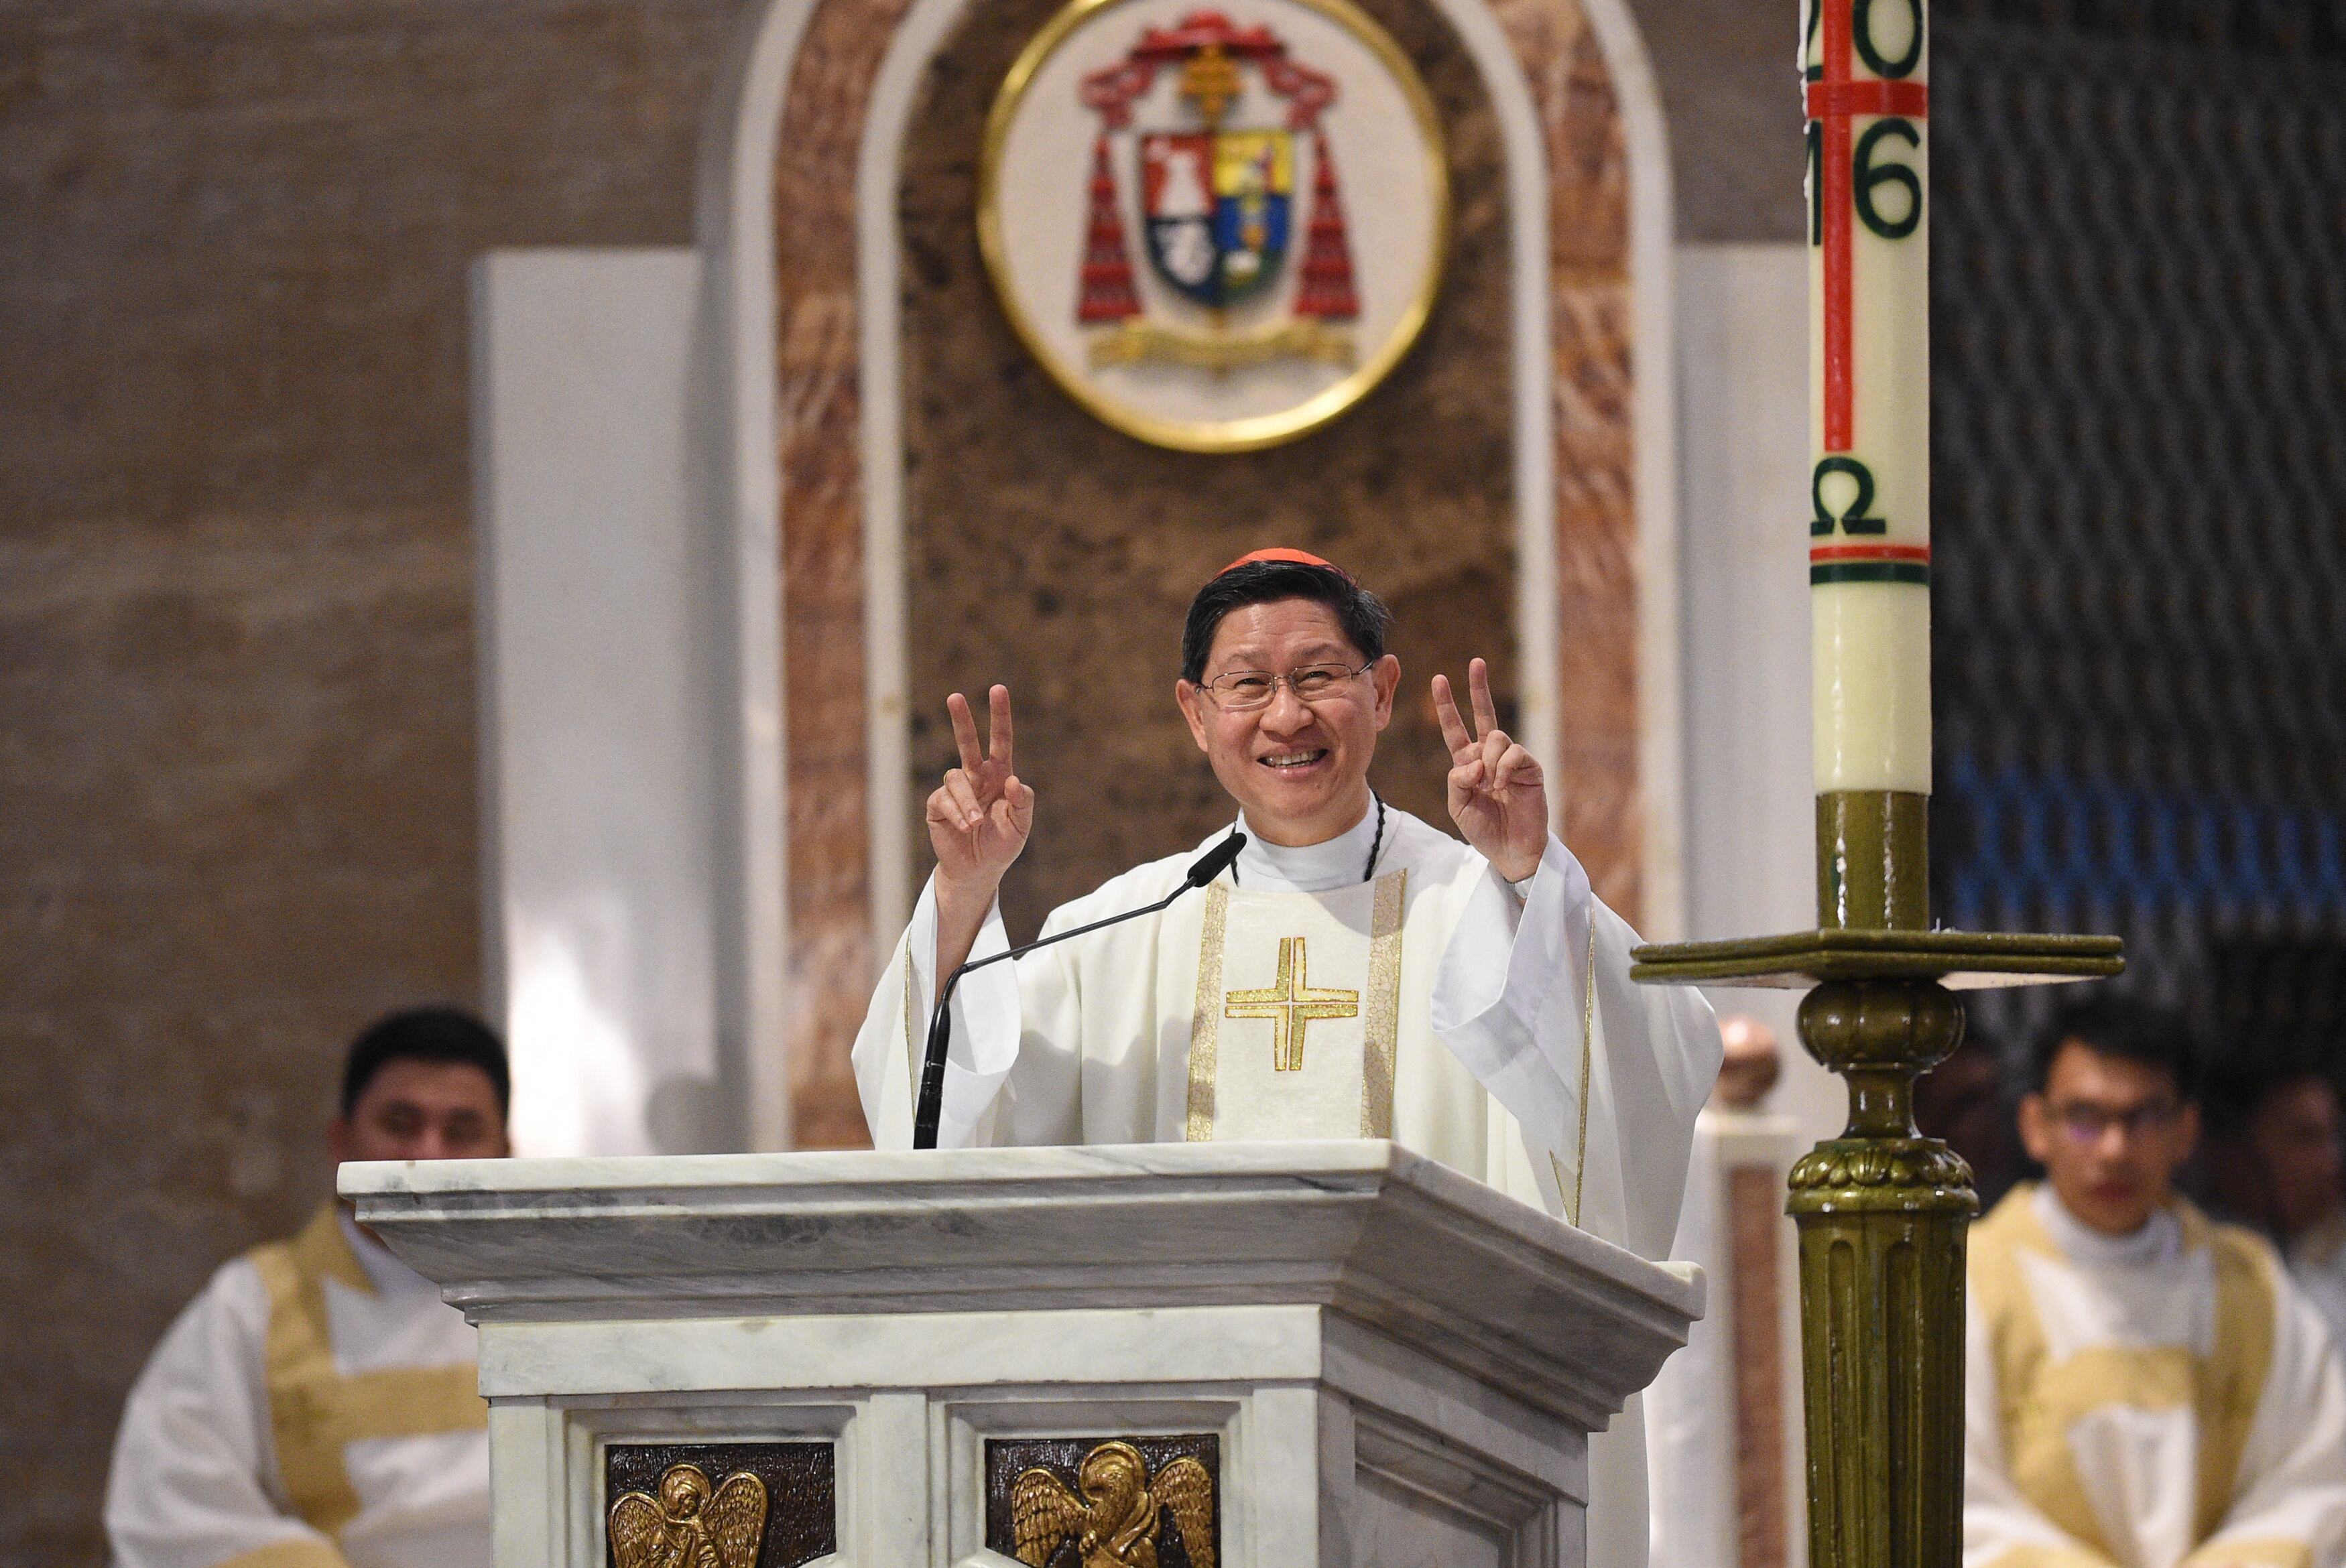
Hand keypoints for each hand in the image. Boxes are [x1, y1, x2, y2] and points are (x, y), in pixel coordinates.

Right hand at [927, 686, 1032, 894]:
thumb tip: (1013, 780)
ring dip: (968, 800)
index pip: (1000, 740)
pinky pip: (944, 799)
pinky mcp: (938, 805)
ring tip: (976, 822)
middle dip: (962, 720)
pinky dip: (957, 812)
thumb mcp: (1021, 825)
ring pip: (955, 777)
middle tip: (955, 697)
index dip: (1000, 716)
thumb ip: (1023, 802)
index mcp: (999, 776)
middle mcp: (976, 777)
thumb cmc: (1002, 845)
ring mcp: (956, 790)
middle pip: (967, 742)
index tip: (997, 689)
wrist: (979, 871)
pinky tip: (964, 826)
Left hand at [1433, 658, 1547, 882]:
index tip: (1438, 679)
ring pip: (1496, 737)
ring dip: (1488, 760)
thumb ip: (1458, 780)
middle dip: (1478, 688)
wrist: (1510, 850)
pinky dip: (1503, 768)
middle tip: (1476, 662)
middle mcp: (1488, 756)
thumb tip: (1474, 760)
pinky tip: (1503, 785)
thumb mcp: (1458, 805)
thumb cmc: (1483, 829)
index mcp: (1467, 763)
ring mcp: (1510, 761)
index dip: (1446, 705)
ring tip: (1491, 785)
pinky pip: (1514, 753)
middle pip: (1483, 715)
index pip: (1454, 729)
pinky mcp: (1530, 768)